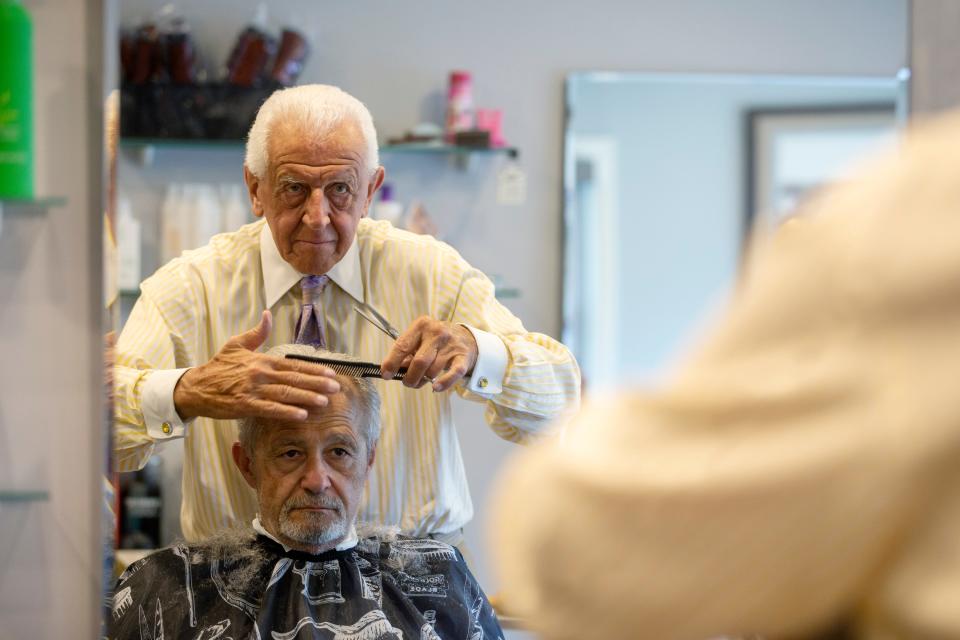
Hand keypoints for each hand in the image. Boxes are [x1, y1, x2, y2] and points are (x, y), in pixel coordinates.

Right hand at [173, 310, 340, 420]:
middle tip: (336, 388)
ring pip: (285, 394)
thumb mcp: (236, 345)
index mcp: (262, 360)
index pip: (294, 364)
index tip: (331, 373)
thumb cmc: (218, 367)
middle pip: (294, 379)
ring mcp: (253, 390)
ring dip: (307, 398)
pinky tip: (301, 415)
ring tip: (325, 401)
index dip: (314, 370)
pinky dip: (287, 412)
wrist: (195, 387)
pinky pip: (270, 409)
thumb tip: (267, 314)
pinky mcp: (244, 405)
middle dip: (317, 384)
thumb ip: (256, 332)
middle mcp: (260, 374)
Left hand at [380, 316, 477, 391]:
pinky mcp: (463, 357)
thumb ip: (407, 352)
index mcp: (421, 325)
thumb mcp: (419, 339)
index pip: (403, 345)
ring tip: (423, 379)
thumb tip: (396, 370)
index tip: (386, 374)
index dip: (392, 362)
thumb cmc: (435, 341)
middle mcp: (437, 333)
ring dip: (424, 380)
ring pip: (433, 371)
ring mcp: (451, 345)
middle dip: (410, 377)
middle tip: (407, 382)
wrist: (465, 338)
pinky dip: (443, 383)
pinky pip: (453, 374)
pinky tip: (436, 388)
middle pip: (419, 362)